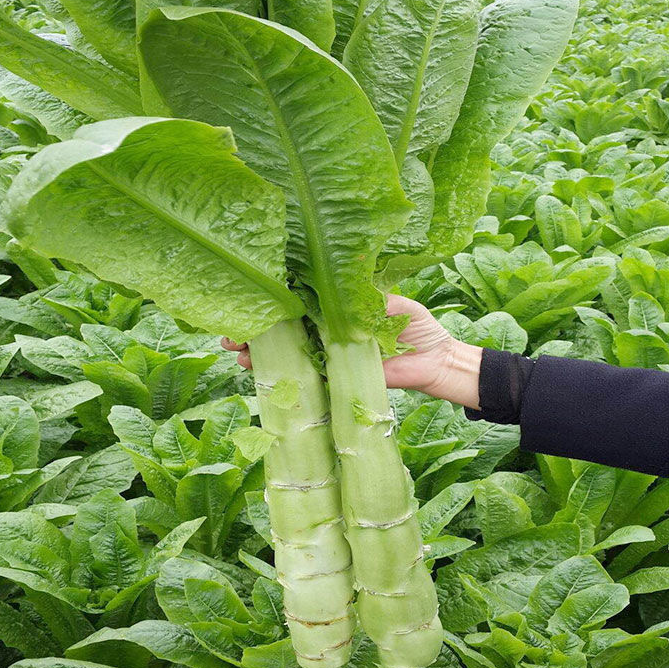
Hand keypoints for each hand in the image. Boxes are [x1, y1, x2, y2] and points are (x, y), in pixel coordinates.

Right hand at [222, 295, 481, 408]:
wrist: (437, 363)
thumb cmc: (419, 328)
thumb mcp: (394, 304)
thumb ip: (366, 298)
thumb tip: (338, 290)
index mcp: (339, 310)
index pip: (300, 303)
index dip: (274, 303)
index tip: (249, 301)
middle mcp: (329, 332)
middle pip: (286, 328)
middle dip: (256, 329)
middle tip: (230, 332)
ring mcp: (330, 355)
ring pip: (288, 352)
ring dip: (260, 351)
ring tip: (237, 349)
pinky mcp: (338, 377)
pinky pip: (306, 376)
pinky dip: (283, 374)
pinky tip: (259, 369)